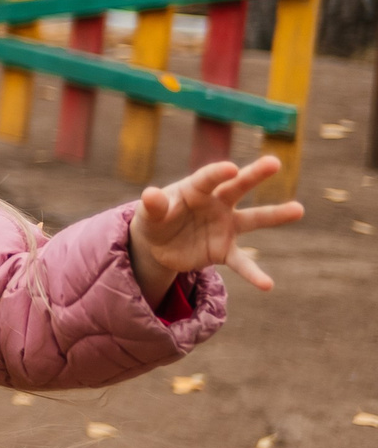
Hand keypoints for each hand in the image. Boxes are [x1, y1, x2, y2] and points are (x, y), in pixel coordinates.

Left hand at [128, 155, 303, 301]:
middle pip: (237, 187)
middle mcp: (216, 203)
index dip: (217, 173)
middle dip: (254, 174)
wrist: (158, 244)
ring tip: (299, 209)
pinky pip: (242, 262)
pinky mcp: (225, 250)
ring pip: (253, 219)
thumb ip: (153, 206)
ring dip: (275, 214)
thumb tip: (149, 195)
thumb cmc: (156, 219)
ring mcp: (225, 226)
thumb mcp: (149, 214)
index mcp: (194, 189)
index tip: (231, 168)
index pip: (207, 179)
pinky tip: (267, 285)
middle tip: (274, 162)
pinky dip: (254, 274)